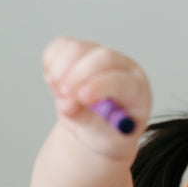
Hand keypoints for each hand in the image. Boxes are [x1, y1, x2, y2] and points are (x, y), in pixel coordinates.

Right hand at [42, 38, 150, 157]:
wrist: (97, 123)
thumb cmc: (107, 132)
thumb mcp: (102, 139)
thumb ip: (87, 124)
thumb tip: (67, 106)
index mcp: (136, 89)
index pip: (122, 80)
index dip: (101, 86)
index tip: (81, 97)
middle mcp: (121, 66)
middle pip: (102, 57)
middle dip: (78, 75)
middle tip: (63, 94)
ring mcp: (99, 54)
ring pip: (77, 49)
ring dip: (61, 73)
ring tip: (61, 96)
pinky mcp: (78, 49)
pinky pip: (60, 47)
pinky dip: (51, 65)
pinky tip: (57, 84)